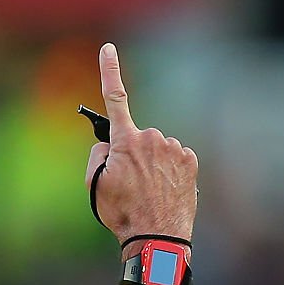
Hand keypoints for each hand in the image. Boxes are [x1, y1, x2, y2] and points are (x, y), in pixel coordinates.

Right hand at [84, 43, 197, 244]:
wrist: (156, 236)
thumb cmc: (121, 212)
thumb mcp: (93, 185)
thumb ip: (96, 156)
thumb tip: (108, 145)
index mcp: (125, 142)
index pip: (115, 99)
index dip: (109, 72)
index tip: (108, 48)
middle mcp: (152, 138)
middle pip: (136, 137)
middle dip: (131, 153)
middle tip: (128, 184)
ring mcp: (173, 149)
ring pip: (156, 149)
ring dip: (151, 164)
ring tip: (147, 192)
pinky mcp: (189, 161)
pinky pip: (173, 158)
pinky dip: (167, 170)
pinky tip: (163, 190)